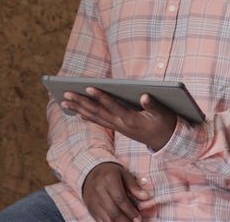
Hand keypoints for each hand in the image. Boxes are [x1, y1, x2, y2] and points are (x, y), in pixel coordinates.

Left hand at [62, 88, 177, 150]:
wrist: (166, 141)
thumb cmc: (165, 124)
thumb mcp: (163, 114)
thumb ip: (153, 105)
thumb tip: (144, 95)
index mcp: (132, 119)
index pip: (113, 106)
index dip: (101, 97)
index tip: (88, 87)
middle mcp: (121, 125)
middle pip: (98, 112)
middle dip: (81, 102)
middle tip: (66, 94)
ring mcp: (118, 127)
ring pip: (95, 117)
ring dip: (79, 109)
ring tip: (64, 102)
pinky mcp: (118, 128)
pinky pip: (100, 121)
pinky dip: (88, 116)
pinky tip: (78, 112)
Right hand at [82, 162, 151, 221]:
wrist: (90, 172)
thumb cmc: (111, 173)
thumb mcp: (124, 174)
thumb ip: (134, 186)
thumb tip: (146, 196)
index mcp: (108, 179)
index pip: (120, 198)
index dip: (130, 210)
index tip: (139, 218)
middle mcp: (98, 190)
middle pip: (113, 211)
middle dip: (126, 220)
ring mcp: (93, 200)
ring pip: (106, 218)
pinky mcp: (91, 208)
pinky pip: (100, 221)